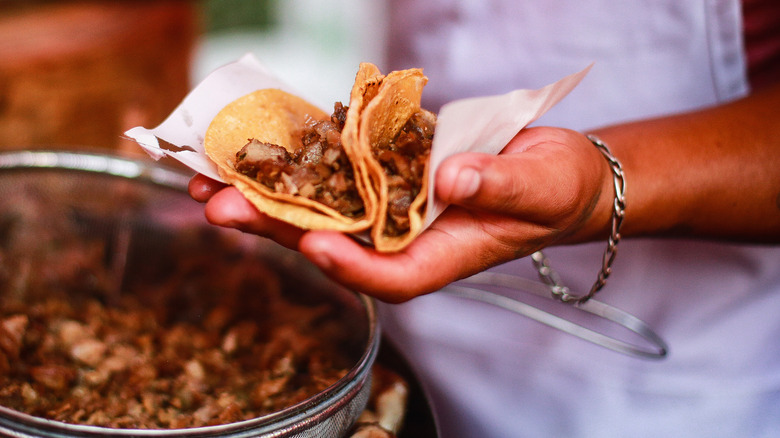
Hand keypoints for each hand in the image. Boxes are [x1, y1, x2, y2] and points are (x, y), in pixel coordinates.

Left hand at [189, 127, 612, 301]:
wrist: (550, 169)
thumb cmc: (556, 189)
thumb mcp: (540, 187)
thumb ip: (499, 186)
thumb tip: (454, 179)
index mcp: (442, 256)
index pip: (391, 276)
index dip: (352, 266)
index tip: (315, 247)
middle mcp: (404, 237)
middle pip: (335, 241)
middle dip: (277, 227)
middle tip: (220, 209)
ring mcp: (389, 206)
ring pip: (322, 207)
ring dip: (267, 195)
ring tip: (211, 182)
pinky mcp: (384, 174)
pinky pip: (336, 169)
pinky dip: (299, 159)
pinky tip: (258, 146)